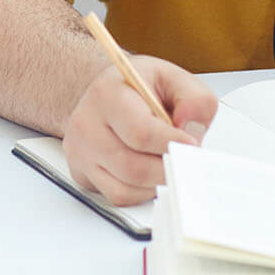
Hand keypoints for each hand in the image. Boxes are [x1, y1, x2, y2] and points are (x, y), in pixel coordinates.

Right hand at [62, 57, 217, 206]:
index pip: (140, 132)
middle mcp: (86, 125)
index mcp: (107, 95)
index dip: (172, 144)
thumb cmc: (139, 87)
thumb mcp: (172, 78)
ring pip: (124, 189)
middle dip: (166, 169)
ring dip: (154, 183)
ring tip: (165, 162)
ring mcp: (81, 153)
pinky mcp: (82, 174)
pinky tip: (148, 171)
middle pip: (133, 168)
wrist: (108, 94)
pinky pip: (117, 196)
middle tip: (184, 160)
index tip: (192, 145)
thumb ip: (194, 98)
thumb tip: (192, 128)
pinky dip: (140, 192)